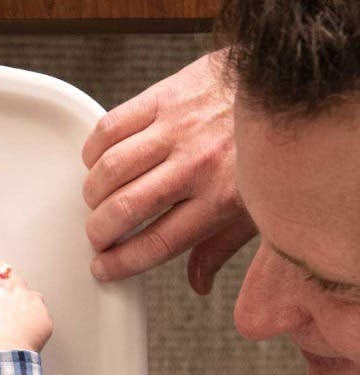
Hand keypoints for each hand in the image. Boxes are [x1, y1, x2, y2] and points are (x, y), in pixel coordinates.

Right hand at [0, 261, 52, 356]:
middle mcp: (11, 288)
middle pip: (12, 282)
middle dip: (7, 294)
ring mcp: (30, 301)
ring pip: (30, 297)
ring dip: (23, 307)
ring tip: (12, 326)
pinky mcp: (43, 318)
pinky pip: (41, 317)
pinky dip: (34, 325)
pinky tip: (23, 337)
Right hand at [83, 49, 255, 294]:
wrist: (294, 77)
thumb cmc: (275, 145)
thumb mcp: (257, 206)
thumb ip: (221, 246)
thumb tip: (198, 283)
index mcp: (219, 199)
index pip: (154, 243)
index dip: (119, 263)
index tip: (104, 267)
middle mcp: (196, 165)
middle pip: (124, 210)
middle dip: (99, 232)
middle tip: (98, 236)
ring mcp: (179, 128)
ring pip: (110, 170)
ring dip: (94, 194)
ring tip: (98, 200)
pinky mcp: (167, 96)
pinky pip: (111, 127)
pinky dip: (95, 150)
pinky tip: (99, 161)